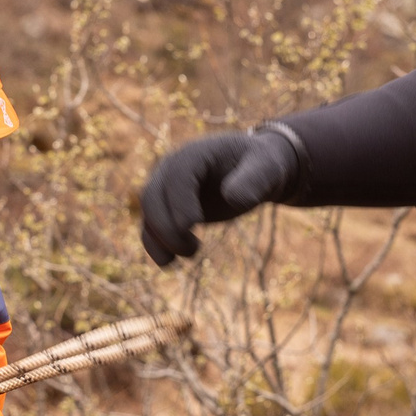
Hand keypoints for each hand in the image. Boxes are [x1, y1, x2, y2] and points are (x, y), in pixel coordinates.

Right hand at [138, 129, 300, 266]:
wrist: (254, 172)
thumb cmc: (262, 167)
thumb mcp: (267, 169)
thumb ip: (253, 180)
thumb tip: (233, 199)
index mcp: (196, 153)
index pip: (177, 174)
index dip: (180, 200)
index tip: (193, 225)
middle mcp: (173, 167)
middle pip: (152, 196)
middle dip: (167, 227)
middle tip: (195, 250)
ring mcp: (166, 188)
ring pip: (148, 214)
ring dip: (160, 240)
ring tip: (192, 253)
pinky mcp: (167, 208)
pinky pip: (150, 227)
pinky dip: (155, 246)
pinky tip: (170, 262)